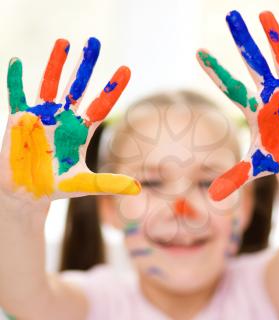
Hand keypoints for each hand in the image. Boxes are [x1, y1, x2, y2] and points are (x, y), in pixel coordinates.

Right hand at [0, 38, 140, 200]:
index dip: (112, 88)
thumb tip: (138, 188)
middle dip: (85, 66)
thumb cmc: (57, 186)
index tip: (126, 69)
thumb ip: (109, 183)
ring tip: (64, 42)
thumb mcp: (86, 184)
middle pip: (78, 88)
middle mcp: (63, 119)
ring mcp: (41, 117)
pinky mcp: (18, 120)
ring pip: (50, 85)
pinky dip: (15, 81)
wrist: (28, 192)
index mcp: (81, 131)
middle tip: (94, 42)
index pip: (101, 105)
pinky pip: (16, 97)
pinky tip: (17, 62)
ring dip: (56, 65)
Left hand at [197, 11, 278, 200]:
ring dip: (274, 38)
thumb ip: (233, 178)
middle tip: (230, 14)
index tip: (199, 52)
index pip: (230, 86)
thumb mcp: (255, 168)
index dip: (215, 70)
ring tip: (264, 13)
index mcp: (253, 109)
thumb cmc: (277, 159)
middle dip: (244, 40)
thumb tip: (211, 198)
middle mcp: (269, 95)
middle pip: (253, 63)